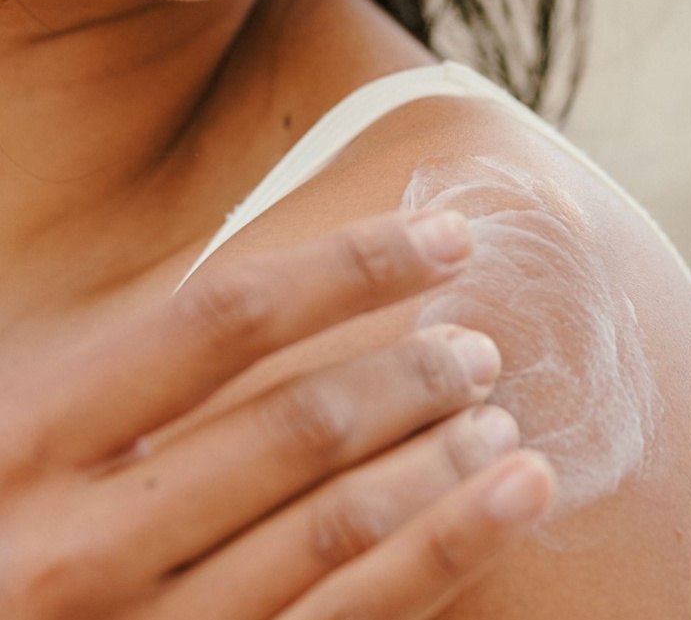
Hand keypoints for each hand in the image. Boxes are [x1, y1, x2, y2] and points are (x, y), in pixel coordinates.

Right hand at [0, 210, 554, 617]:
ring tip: (501, 420)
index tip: (446, 236)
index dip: (351, 265)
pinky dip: (447, 552)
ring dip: (442, 458)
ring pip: (338, 525)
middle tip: (477, 349)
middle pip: (297, 423)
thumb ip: (122, 374)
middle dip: (412, 373)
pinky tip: (512, 503)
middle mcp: (85, 541)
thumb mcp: (24, 435)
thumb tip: (279, 293)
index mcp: (37, 438)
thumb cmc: (1, 526)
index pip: (225, 318)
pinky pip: (350, 619)